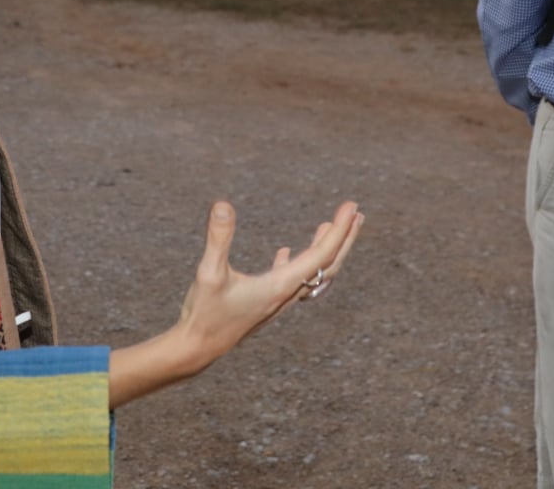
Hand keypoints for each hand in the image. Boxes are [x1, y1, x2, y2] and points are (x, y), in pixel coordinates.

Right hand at [108, 200, 362, 408]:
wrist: (196, 350)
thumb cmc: (204, 314)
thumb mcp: (209, 272)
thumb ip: (218, 238)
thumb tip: (223, 204)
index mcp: (281, 286)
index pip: (321, 254)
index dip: (339, 230)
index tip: (351, 207)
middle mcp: (286, 294)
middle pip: (327, 265)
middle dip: (344, 239)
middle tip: (356, 213)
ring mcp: (276, 301)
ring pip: (311, 274)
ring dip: (324, 250)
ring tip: (331, 227)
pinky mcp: (263, 304)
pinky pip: (289, 282)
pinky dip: (295, 263)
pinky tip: (285, 251)